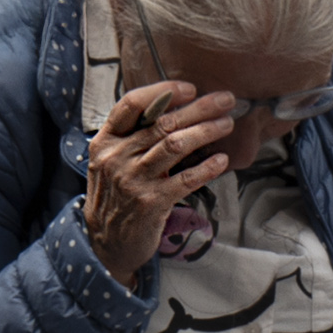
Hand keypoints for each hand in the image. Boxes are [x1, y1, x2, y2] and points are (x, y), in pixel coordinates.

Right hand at [83, 82, 236, 286]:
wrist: (106, 243)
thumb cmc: (116, 197)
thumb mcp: (110, 163)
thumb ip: (132, 138)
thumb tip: (174, 109)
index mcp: (105, 141)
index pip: (131, 104)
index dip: (162, 91)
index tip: (189, 88)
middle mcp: (117, 157)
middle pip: (162, 122)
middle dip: (199, 108)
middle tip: (226, 100)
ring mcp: (134, 180)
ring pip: (175, 145)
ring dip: (206, 131)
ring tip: (227, 124)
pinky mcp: (151, 203)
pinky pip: (186, 179)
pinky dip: (207, 168)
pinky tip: (222, 160)